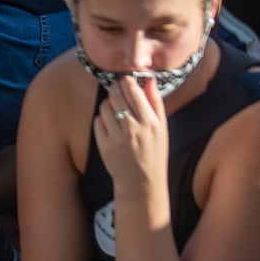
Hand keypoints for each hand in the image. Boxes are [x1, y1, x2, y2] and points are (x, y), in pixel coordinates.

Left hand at [93, 75, 169, 199]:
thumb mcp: (162, 128)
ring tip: (117, 113)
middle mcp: (133, 128)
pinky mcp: (104, 145)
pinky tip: (112, 127)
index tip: (126, 81)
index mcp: (150, 122)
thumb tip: (148, 79)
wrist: (142, 181)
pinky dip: (102, 120)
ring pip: (104, 106)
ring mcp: (117, 137)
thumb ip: (155, 102)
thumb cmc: (154, 151)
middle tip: (118, 92)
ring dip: (109, 105)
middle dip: (116, 90)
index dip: (126, 81)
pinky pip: (97, 121)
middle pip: (115, 94)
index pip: (132, 90)